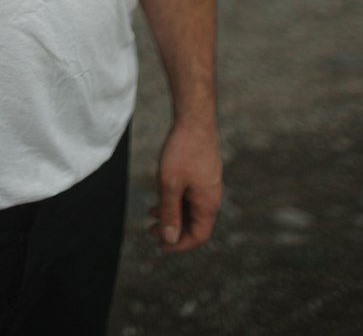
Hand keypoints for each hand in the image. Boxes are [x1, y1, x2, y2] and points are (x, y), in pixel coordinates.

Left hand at [150, 121, 222, 253]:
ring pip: (191, 208)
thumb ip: (169, 213)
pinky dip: (176, 200)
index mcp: (208, 204)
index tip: (159, 244)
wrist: (194, 118)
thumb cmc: (182, 150)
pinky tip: (161, 194)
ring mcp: (208, 183)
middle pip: (194, 224)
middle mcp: (212, 196)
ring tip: (151, 213)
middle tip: (150, 230)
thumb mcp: (170, 184)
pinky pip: (190, 194)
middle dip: (173, 230)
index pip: (198, 236)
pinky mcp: (203, 172)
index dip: (179, 245)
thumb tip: (170, 239)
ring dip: (172, 214)